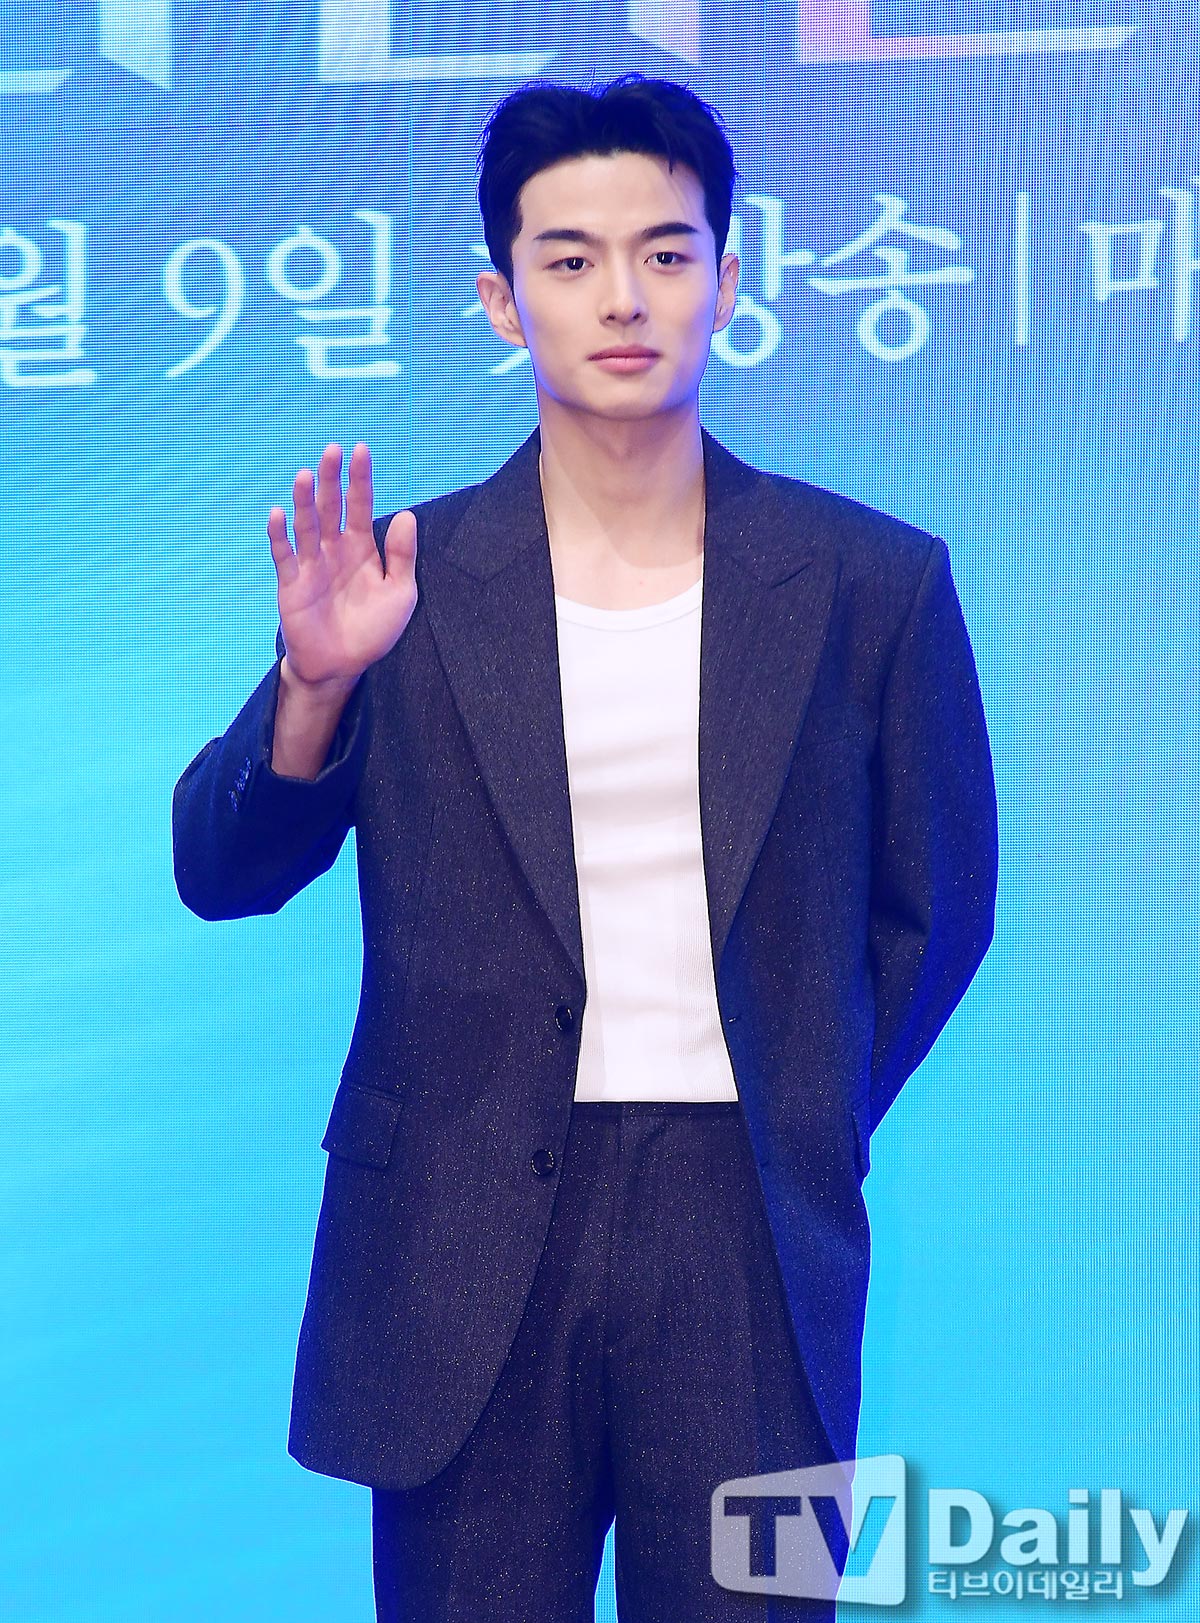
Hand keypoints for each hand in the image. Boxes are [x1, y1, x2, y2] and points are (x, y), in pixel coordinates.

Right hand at [267, 441, 417, 692]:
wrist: (342, 667)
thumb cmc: (373, 631)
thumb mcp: (400, 594)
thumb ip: (402, 556)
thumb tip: (406, 515)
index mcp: (361, 548)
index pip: (360, 506)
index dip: (360, 479)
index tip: (360, 450)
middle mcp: (334, 550)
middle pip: (331, 507)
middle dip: (331, 479)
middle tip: (332, 450)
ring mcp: (311, 564)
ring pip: (306, 525)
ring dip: (304, 500)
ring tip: (305, 475)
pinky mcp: (292, 583)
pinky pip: (284, 555)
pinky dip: (280, 535)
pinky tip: (278, 514)